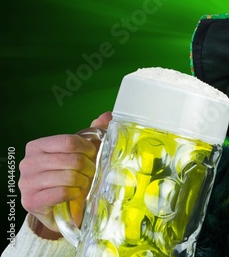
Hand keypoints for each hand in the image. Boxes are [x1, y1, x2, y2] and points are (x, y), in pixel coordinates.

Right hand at [18, 112, 111, 237]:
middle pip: (72, 160)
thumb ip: (92, 133)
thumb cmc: (67, 177)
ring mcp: (27, 183)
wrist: (56, 207)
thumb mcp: (78, 153)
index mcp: (37, 146)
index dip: (87, 148)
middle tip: (91, 173)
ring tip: (83, 184)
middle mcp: (28, 162)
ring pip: (68, 177)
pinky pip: (62, 192)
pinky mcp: (31, 201)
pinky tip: (75, 194)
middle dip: (88, 167)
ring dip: (83, 182)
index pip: (68, 141)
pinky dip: (75, 193)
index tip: (93, 155)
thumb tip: (107, 115)